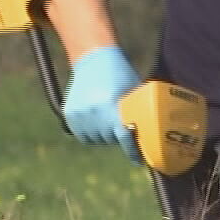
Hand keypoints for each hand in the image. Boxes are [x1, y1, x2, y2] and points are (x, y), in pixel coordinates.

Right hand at [61, 45, 142, 160]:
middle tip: (123, 128)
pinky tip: (96, 122)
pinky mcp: (69, 113)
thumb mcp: (133, 91)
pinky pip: (81, 134)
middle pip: (109, 139)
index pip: (122, 136)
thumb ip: (137, 113)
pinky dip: (90, 132)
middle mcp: (92, 111)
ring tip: (108, 123)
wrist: (93, 59)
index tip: (139, 159)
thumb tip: (151, 136)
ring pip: (94, 139)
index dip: (131, 150)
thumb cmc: (120, 74)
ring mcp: (78, 113)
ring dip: (103, 136)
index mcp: (110, 104)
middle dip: (117, 137)